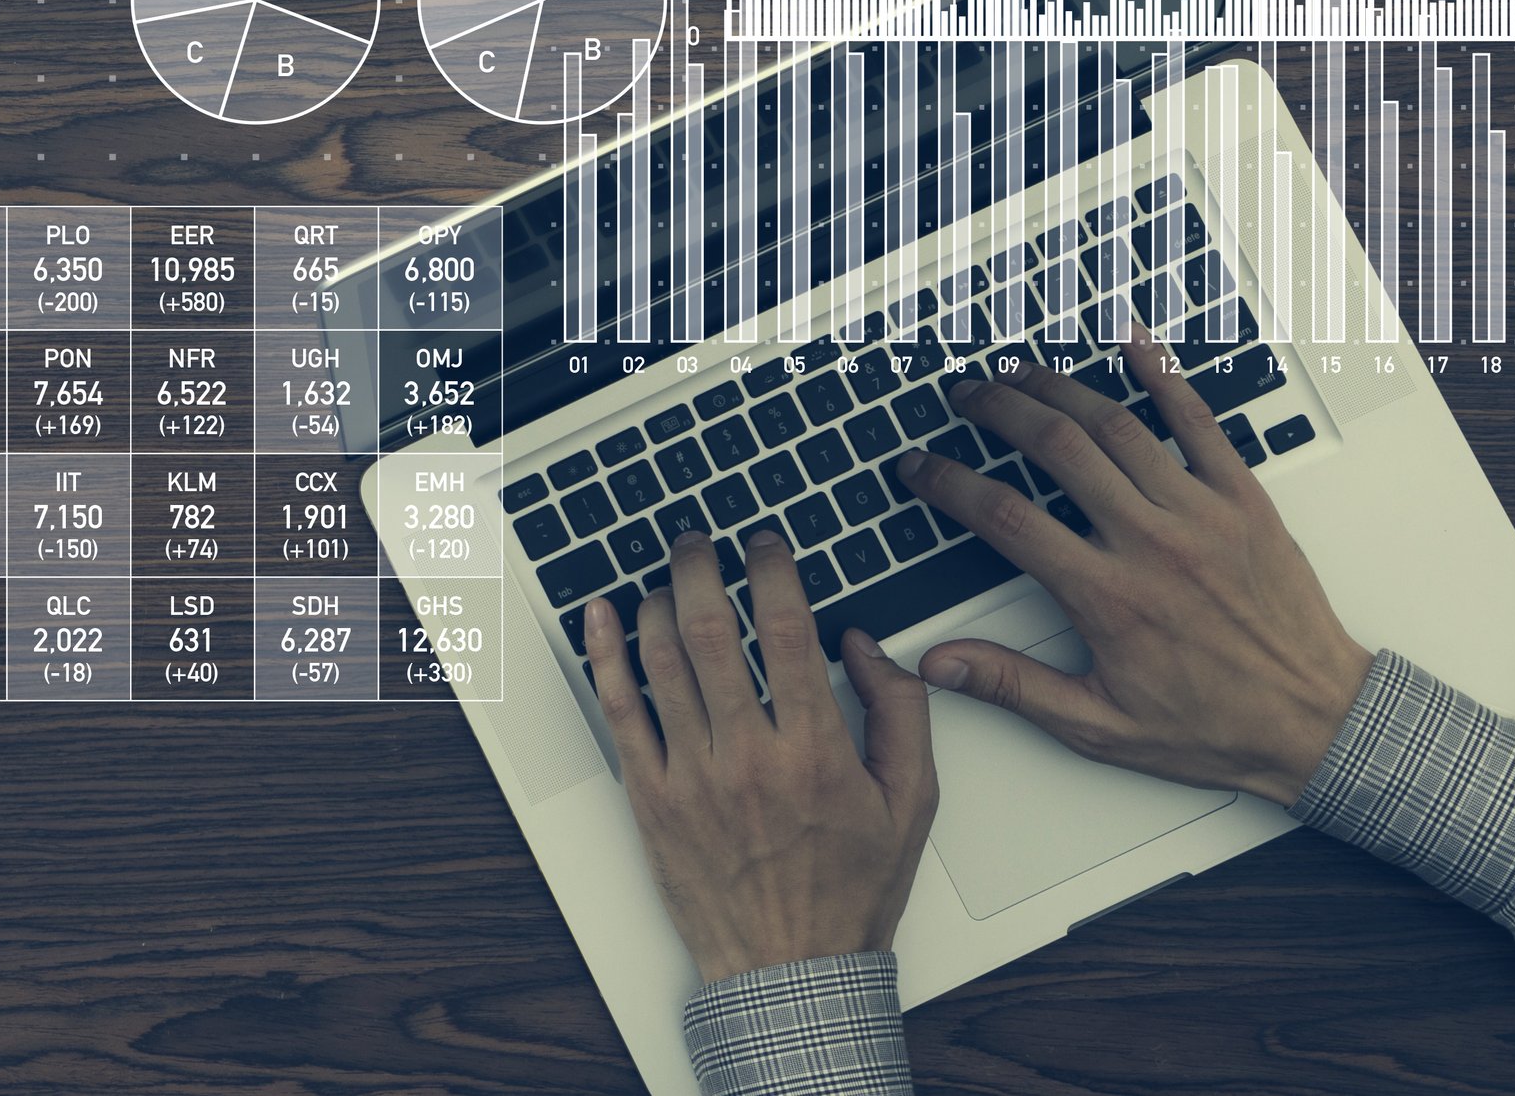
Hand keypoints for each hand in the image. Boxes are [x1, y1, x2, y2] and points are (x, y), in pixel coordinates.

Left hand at [584, 526, 938, 983]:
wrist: (790, 972)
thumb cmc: (850, 891)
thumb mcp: (912, 804)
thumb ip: (901, 714)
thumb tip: (866, 644)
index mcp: (814, 751)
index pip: (787, 629)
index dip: (772, 570)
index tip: (765, 546)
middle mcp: (747, 757)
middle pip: (710, 630)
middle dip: (701, 567)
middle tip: (700, 542)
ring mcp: (690, 777)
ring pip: (659, 661)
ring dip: (656, 601)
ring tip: (666, 576)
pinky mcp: (649, 798)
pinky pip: (617, 712)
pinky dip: (605, 655)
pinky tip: (602, 616)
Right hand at [901, 329, 1375, 800]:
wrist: (1319, 724)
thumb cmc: (1217, 727)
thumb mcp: (1102, 726)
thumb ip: (1014, 687)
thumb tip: (941, 663)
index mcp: (1108, 597)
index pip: (1004, 517)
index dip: (949, 483)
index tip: (921, 467)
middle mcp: (1150, 543)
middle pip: (1055, 447)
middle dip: (998, 409)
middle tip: (966, 397)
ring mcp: (1201, 514)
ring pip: (1115, 425)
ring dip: (1058, 388)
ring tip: (1020, 372)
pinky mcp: (1244, 500)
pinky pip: (1199, 422)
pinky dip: (1164, 375)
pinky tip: (1134, 343)